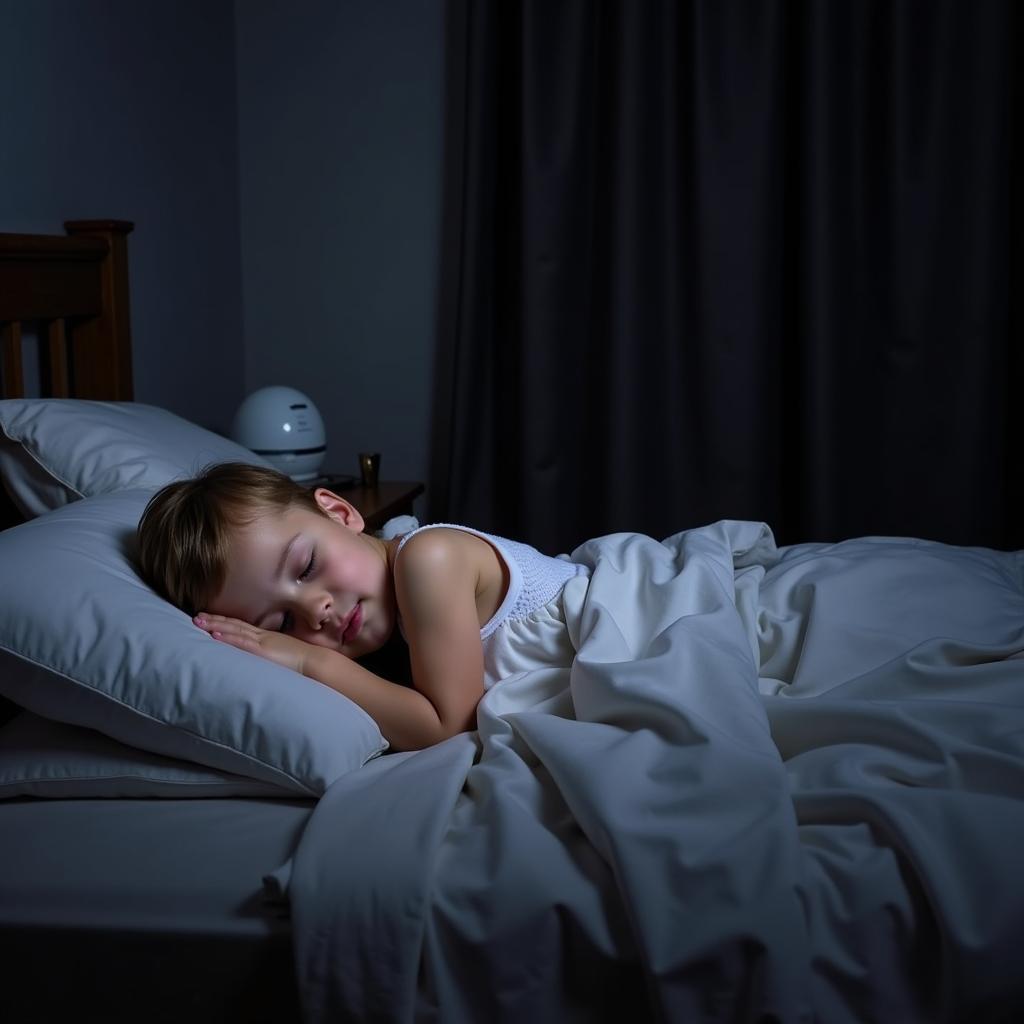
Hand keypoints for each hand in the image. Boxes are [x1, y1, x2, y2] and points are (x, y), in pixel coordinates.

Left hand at [193, 613, 311, 674]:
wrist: (314, 662)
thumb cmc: (301, 661)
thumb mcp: (282, 654)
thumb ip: (271, 653)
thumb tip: (263, 657)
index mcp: (266, 637)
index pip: (241, 627)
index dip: (225, 621)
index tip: (210, 618)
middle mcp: (261, 636)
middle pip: (234, 625)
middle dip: (214, 620)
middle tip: (196, 616)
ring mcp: (261, 642)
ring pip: (234, 630)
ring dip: (215, 625)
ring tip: (199, 622)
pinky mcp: (262, 651)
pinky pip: (242, 642)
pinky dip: (228, 637)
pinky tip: (215, 635)